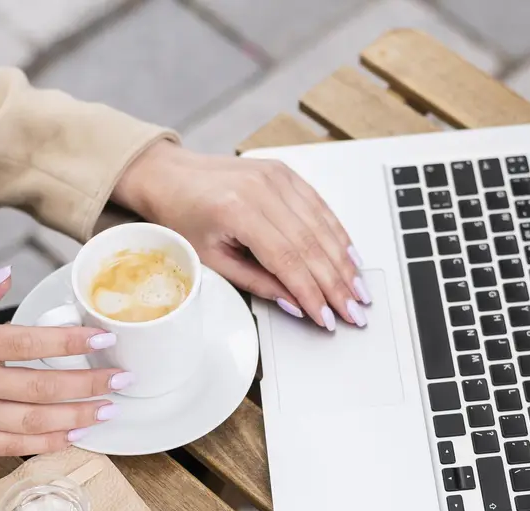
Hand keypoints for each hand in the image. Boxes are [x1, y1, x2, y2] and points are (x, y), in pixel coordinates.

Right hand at [0, 267, 129, 456]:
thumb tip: (5, 276)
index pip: (27, 341)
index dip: (71, 341)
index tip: (105, 339)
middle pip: (40, 384)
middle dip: (89, 383)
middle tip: (124, 380)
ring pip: (33, 420)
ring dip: (77, 416)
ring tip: (110, 411)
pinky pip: (12, 447)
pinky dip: (46, 444)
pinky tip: (74, 437)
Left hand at [113, 141, 370, 330]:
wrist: (169, 176)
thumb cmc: (182, 217)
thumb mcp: (212, 260)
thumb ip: (257, 283)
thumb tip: (297, 304)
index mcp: (237, 211)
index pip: (288, 260)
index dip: (312, 293)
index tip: (327, 317)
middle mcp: (262, 189)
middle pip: (312, 244)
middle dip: (337, 284)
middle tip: (354, 311)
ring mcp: (277, 178)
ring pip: (322, 226)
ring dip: (345, 263)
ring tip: (359, 292)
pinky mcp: (285, 174)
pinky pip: (320, 207)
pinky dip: (338, 234)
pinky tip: (351, 257)